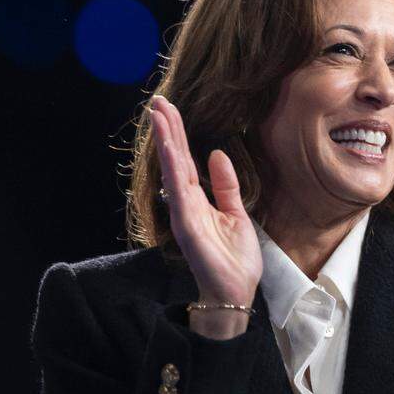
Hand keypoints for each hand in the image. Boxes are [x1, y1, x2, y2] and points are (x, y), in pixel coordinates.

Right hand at [149, 94, 261, 307]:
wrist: (235, 293)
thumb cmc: (234, 259)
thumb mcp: (237, 214)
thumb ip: (226, 186)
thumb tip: (217, 154)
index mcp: (198, 199)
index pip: (185, 160)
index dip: (178, 134)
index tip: (169, 109)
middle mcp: (186, 203)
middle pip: (175, 159)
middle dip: (167, 130)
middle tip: (156, 101)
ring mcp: (184, 213)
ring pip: (173, 170)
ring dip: (167, 141)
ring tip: (159, 115)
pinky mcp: (188, 225)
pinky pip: (179, 191)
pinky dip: (173, 168)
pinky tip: (169, 148)